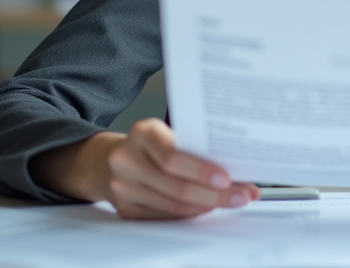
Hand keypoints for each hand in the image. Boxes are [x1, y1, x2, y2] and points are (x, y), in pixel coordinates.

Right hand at [30, 118, 259, 219]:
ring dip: (206, 205)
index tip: (227, 178)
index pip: (172, 155)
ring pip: (173, 205)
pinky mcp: (125, 209)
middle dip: (214, 194)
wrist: (109, 160)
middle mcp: (127, 159)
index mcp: (142, 133)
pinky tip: (206, 207)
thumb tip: (236, 166)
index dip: (201, 169)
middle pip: (176, 185)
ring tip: (229, 200)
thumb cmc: (150, 145)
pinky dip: (189, 214)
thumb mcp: (166, 134)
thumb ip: (193, 146)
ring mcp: (122, 187)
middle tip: (240, 195)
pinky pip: (164, 217)